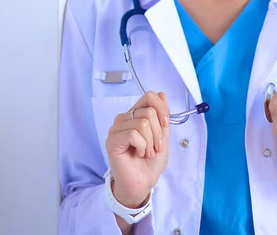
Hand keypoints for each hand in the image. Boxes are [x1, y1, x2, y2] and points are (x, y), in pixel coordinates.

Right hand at [105, 91, 169, 208]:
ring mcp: (116, 129)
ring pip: (142, 123)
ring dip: (150, 142)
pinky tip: (138, 154)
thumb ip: (162, 116)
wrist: (143, 183)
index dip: (161, 109)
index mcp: (136, 115)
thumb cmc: (151, 162)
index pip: (149, 96)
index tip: (165, 125)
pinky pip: (133, 134)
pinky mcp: (112, 141)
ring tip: (146, 152)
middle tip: (154, 147)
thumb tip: (161, 94)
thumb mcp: (163, 136)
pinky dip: (142, 146)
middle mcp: (124, 119)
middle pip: (148, 111)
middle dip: (158, 132)